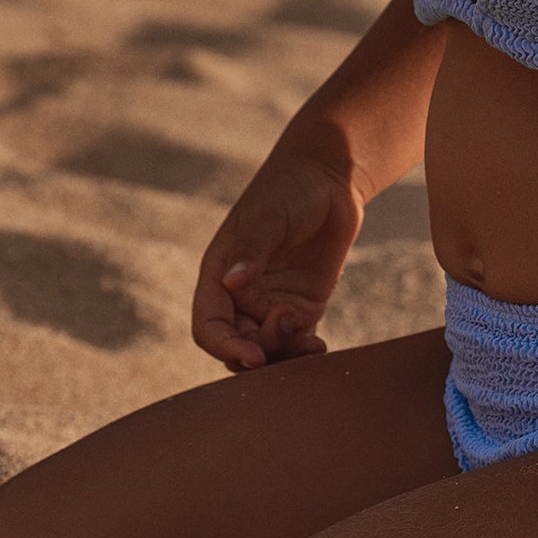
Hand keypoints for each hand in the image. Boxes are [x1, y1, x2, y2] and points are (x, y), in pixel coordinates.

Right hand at [192, 153, 365, 370]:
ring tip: (311, 345)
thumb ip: (252, 249)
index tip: (254, 356)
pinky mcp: (302, 307)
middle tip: (292, 335)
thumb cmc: (289, 189)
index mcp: (219, 274)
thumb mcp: (268, 216)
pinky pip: (296, 343)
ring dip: (284, 358)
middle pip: (238, 345)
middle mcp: (240, 295)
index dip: (226, 346)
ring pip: (268, 350)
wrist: (328, 179)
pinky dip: (304, 354)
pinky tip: (319, 349)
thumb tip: (231, 282)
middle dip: (261, 354)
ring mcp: (272, 303)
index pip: (209, 326)